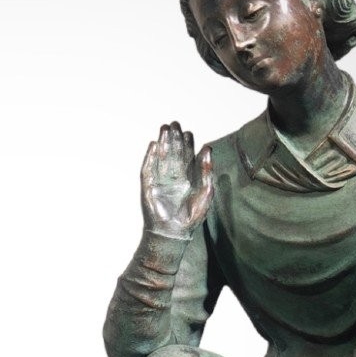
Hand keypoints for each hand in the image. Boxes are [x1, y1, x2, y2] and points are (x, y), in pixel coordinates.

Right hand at [140, 122, 212, 238]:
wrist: (174, 232)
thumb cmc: (191, 217)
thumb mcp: (205, 192)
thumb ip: (206, 171)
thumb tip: (207, 148)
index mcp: (187, 179)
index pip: (186, 156)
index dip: (186, 144)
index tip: (187, 132)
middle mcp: (173, 178)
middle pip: (172, 154)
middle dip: (173, 139)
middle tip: (174, 124)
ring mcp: (160, 181)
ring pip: (160, 158)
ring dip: (162, 143)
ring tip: (164, 129)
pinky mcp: (148, 187)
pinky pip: (148, 169)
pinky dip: (150, 157)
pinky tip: (153, 145)